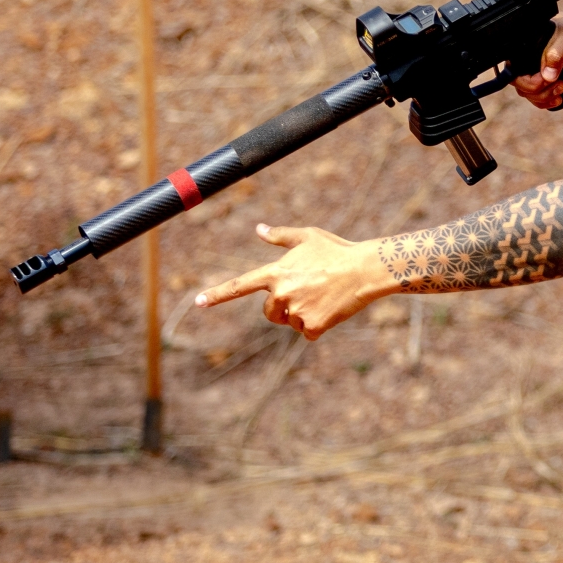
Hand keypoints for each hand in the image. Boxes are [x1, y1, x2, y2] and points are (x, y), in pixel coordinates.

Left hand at [194, 222, 393, 339]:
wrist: (364, 270)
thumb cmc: (336, 250)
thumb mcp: (307, 237)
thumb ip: (280, 236)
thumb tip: (258, 229)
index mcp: (275, 272)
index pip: (239, 285)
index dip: (218, 294)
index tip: (198, 302)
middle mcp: (281, 293)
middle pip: (269, 312)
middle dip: (282, 308)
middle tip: (305, 293)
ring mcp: (296, 311)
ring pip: (290, 322)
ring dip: (302, 315)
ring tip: (323, 297)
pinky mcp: (313, 326)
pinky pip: (308, 333)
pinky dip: (318, 326)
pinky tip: (331, 310)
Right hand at [511, 13, 562, 110]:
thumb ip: (557, 53)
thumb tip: (547, 76)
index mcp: (527, 45)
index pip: (513, 68)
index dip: (527, 80)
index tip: (545, 79)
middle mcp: (529, 59)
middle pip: (520, 85)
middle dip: (538, 91)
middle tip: (560, 85)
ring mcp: (539, 71)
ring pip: (529, 94)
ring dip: (544, 98)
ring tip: (562, 89)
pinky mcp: (550, 81)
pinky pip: (540, 97)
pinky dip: (547, 102)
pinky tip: (559, 98)